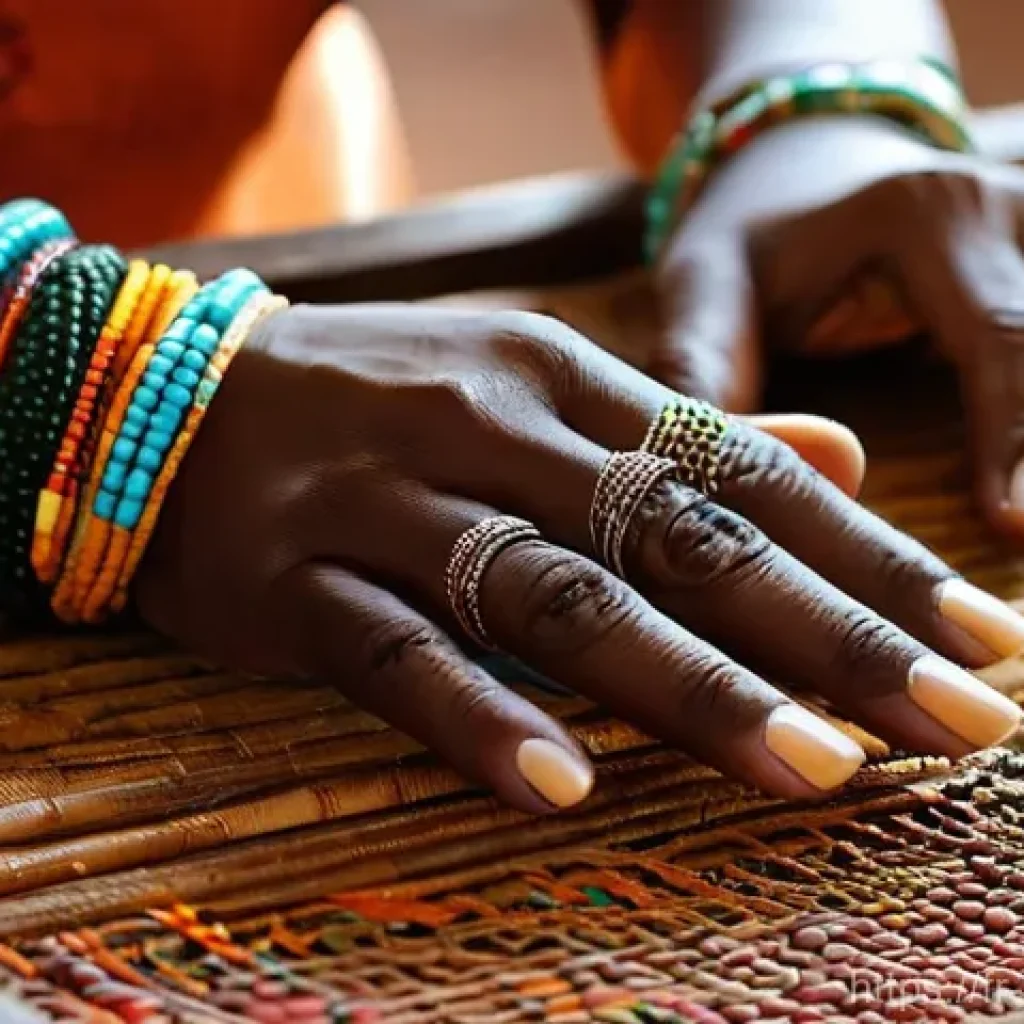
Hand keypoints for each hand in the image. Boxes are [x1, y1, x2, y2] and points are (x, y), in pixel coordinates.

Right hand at [135, 303, 1021, 812]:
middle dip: (827, 636)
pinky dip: (478, 718)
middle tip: (958, 718)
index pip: (742, 474)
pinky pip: (395, 656)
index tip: (976, 637)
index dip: (868, 559)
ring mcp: (390, 505)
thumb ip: (684, 432)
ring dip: (688, 688)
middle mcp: (492, 431)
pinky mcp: (295, 582)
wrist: (177, 391)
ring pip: (556, 600)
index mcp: (563, 380)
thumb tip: (838, 460)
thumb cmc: (381, 395)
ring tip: (815, 770)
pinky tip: (560, 788)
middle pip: (679, 541)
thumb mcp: (535, 382)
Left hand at [652, 116, 1023, 537]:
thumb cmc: (745, 241)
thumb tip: (788, 479)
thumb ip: (708, 376)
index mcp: (925, 213)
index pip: (1001, 336)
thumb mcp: (702, 291)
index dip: (1013, 436)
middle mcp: (1005, 204)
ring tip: (1018, 529)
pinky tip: (1019, 479)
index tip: (1007, 525)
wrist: (793, 168)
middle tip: (1022, 542)